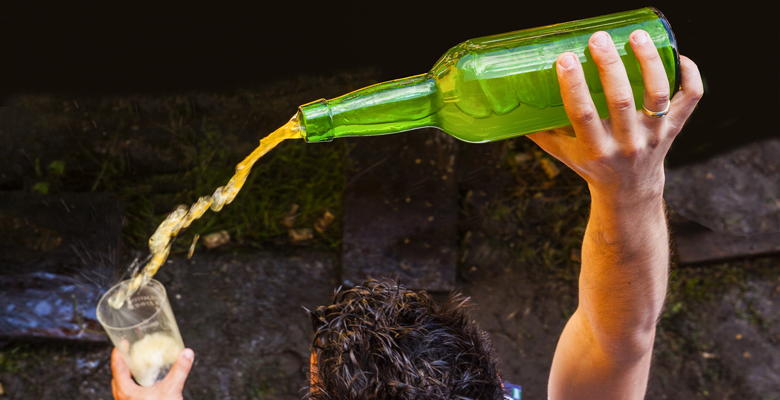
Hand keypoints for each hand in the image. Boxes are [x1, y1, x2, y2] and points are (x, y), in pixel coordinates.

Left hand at [111, 347, 194, 399]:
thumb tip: (187, 353)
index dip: (118, 353)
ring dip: (127, 375)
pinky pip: (128, 393)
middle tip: (129, 352)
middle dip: (122, 363)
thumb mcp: (172, 390)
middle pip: (117, 376)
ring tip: (136, 366)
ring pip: (122, 386)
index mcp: (126, 391)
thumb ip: (179, 370)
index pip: (117, 367)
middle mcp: (122, 398)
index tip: (121, 343)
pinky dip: (132, 384)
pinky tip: (144, 384)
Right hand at [528, 29, 702, 204]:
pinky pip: (690, 98)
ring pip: (657, 95)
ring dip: (649, 62)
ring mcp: (654, 135)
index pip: (583, 116)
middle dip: (610, 66)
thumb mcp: (563, 153)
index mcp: (596, 150)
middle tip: (597, 39)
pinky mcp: (675, 128)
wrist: (629, 191)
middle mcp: (627, 144)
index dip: (574, 86)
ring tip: (636, 35)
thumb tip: (513, 103)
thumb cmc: (590, 165)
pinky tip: (677, 54)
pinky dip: (689, 74)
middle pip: (621, 101)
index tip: (565, 58)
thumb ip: (540, 130)